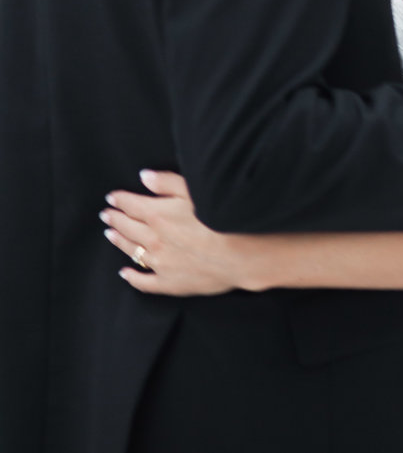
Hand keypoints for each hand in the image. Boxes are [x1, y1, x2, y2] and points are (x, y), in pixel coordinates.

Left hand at [101, 170, 240, 295]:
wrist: (238, 253)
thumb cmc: (220, 219)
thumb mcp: (195, 190)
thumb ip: (167, 182)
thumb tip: (145, 176)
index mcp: (158, 215)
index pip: (132, 205)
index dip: (120, 200)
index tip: (112, 198)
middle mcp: (154, 240)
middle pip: (128, 227)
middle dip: (116, 219)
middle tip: (106, 215)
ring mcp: (160, 263)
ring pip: (132, 251)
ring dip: (119, 242)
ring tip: (111, 235)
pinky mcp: (169, 282)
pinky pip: (143, 281)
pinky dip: (132, 277)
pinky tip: (125, 273)